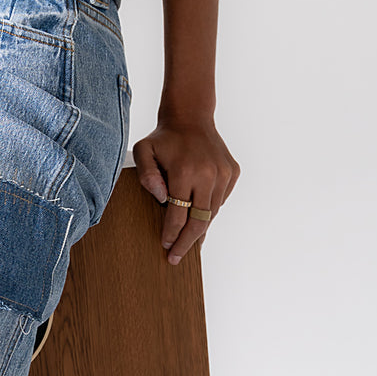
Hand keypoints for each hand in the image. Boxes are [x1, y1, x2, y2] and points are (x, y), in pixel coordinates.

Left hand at [132, 116, 239, 264]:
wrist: (191, 117)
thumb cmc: (163, 138)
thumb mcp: (144, 151)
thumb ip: (147, 176)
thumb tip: (161, 199)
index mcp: (184, 172)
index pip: (178, 214)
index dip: (171, 234)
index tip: (166, 247)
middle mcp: (208, 175)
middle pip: (199, 220)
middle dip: (187, 243)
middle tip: (177, 258)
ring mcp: (223, 174)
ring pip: (212, 213)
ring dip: (200, 229)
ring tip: (188, 242)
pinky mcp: (232, 172)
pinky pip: (220, 200)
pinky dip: (209, 210)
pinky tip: (198, 216)